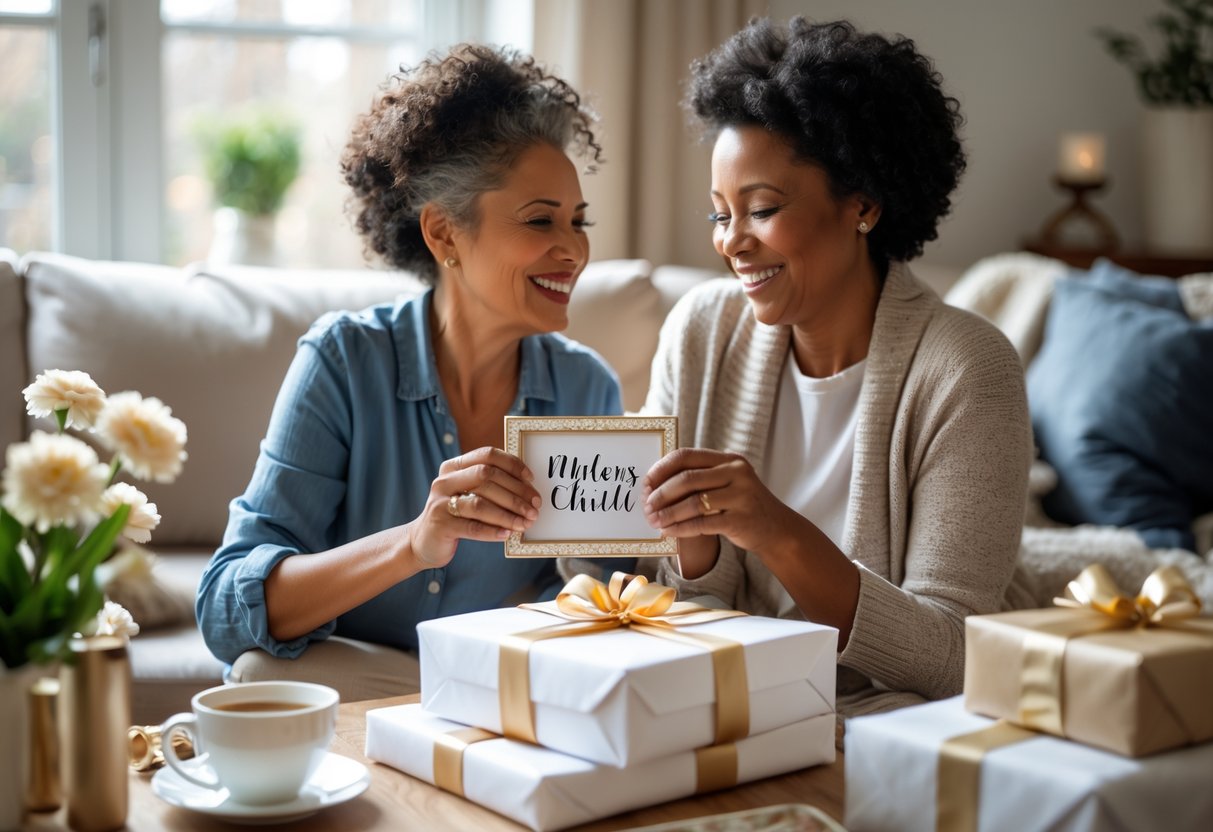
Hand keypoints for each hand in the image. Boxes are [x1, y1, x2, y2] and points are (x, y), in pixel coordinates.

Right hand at [409, 446, 540, 567]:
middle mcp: (444, 481)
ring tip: (526, 523)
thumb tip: (528, 488)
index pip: (486, 455)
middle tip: (535, 507)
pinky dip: (493, 531)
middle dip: (516, 492)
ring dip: (508, 514)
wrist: (424, 542)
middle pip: (486, 477)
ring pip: (480, 504)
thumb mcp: (467, 494)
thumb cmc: (456, 516)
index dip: (512, 464)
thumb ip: (489, 486)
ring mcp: (440, 503)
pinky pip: (473, 527)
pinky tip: (508, 534)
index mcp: (453, 467)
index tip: (531, 479)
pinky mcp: (441, 526)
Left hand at [643, 448, 800, 567]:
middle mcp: (737, 473)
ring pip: (693, 503)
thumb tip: (656, 485)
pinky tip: (669, 532)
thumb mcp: (728, 483)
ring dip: (669, 514)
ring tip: (654, 521)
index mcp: (729, 460)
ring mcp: (741, 496)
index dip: (662, 468)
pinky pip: (702, 524)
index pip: (687, 456)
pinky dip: (681, 528)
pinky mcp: (740, 520)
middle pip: (687, 479)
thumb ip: (701, 478)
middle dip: (661, 494)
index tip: (646, 482)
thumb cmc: (742, 505)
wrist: (777, 529)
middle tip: (646, 506)